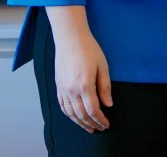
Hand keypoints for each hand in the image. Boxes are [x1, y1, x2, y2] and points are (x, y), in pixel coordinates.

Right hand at [47, 7, 112, 132]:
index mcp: (85, 85)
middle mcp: (71, 89)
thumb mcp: (103, 66)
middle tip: (99, 128)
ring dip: (79, 123)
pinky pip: (62, 105)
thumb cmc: (88, 49)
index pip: (93, 110)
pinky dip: (69, 114)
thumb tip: (109, 104)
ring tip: (88, 128)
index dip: (100, 120)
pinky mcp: (58, 85)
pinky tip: (75, 117)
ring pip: (70, 113)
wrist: (70, 38)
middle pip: (81, 114)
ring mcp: (63, 88)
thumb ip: (105, 87)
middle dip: (91, 124)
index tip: (106, 124)